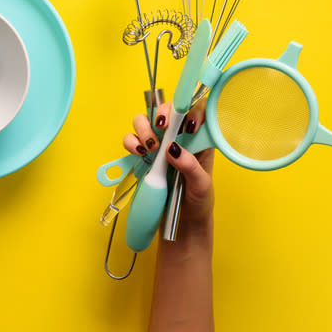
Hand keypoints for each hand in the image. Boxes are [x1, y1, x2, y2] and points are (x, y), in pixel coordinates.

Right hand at [122, 100, 213, 232]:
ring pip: (145, 121)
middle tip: (161, 128)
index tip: (187, 125)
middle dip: (162, 114)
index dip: (191, 109)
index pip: (196, 111)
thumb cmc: (199, 202)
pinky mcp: (143, 156)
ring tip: (149, 146)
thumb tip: (172, 149)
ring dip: (144, 128)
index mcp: (199, 140)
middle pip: (167, 110)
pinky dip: (131, 141)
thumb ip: (189, 166)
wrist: (182, 223)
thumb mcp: (201, 185)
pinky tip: (137, 152)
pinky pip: (132, 140)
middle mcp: (178, 138)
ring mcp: (159, 145)